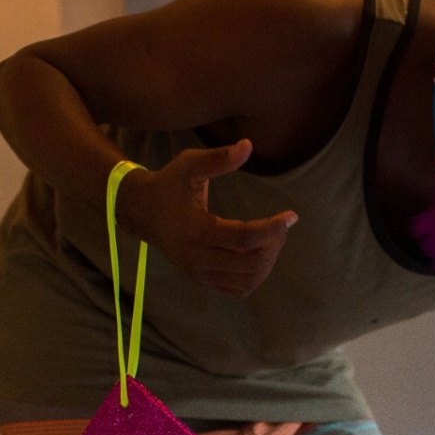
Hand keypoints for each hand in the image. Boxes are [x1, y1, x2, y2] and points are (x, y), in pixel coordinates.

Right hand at [117, 139, 296, 296]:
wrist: (142, 212)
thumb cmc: (169, 184)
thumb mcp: (189, 165)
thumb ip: (219, 158)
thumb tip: (248, 146)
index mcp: (196, 231)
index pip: (244, 238)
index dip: (273, 228)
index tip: (292, 216)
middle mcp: (198, 259)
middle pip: (251, 263)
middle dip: (274, 244)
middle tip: (280, 225)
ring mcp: (200, 274)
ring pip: (248, 280)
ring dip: (268, 261)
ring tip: (271, 238)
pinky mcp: (203, 280)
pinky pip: (239, 289)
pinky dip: (255, 275)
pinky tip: (258, 252)